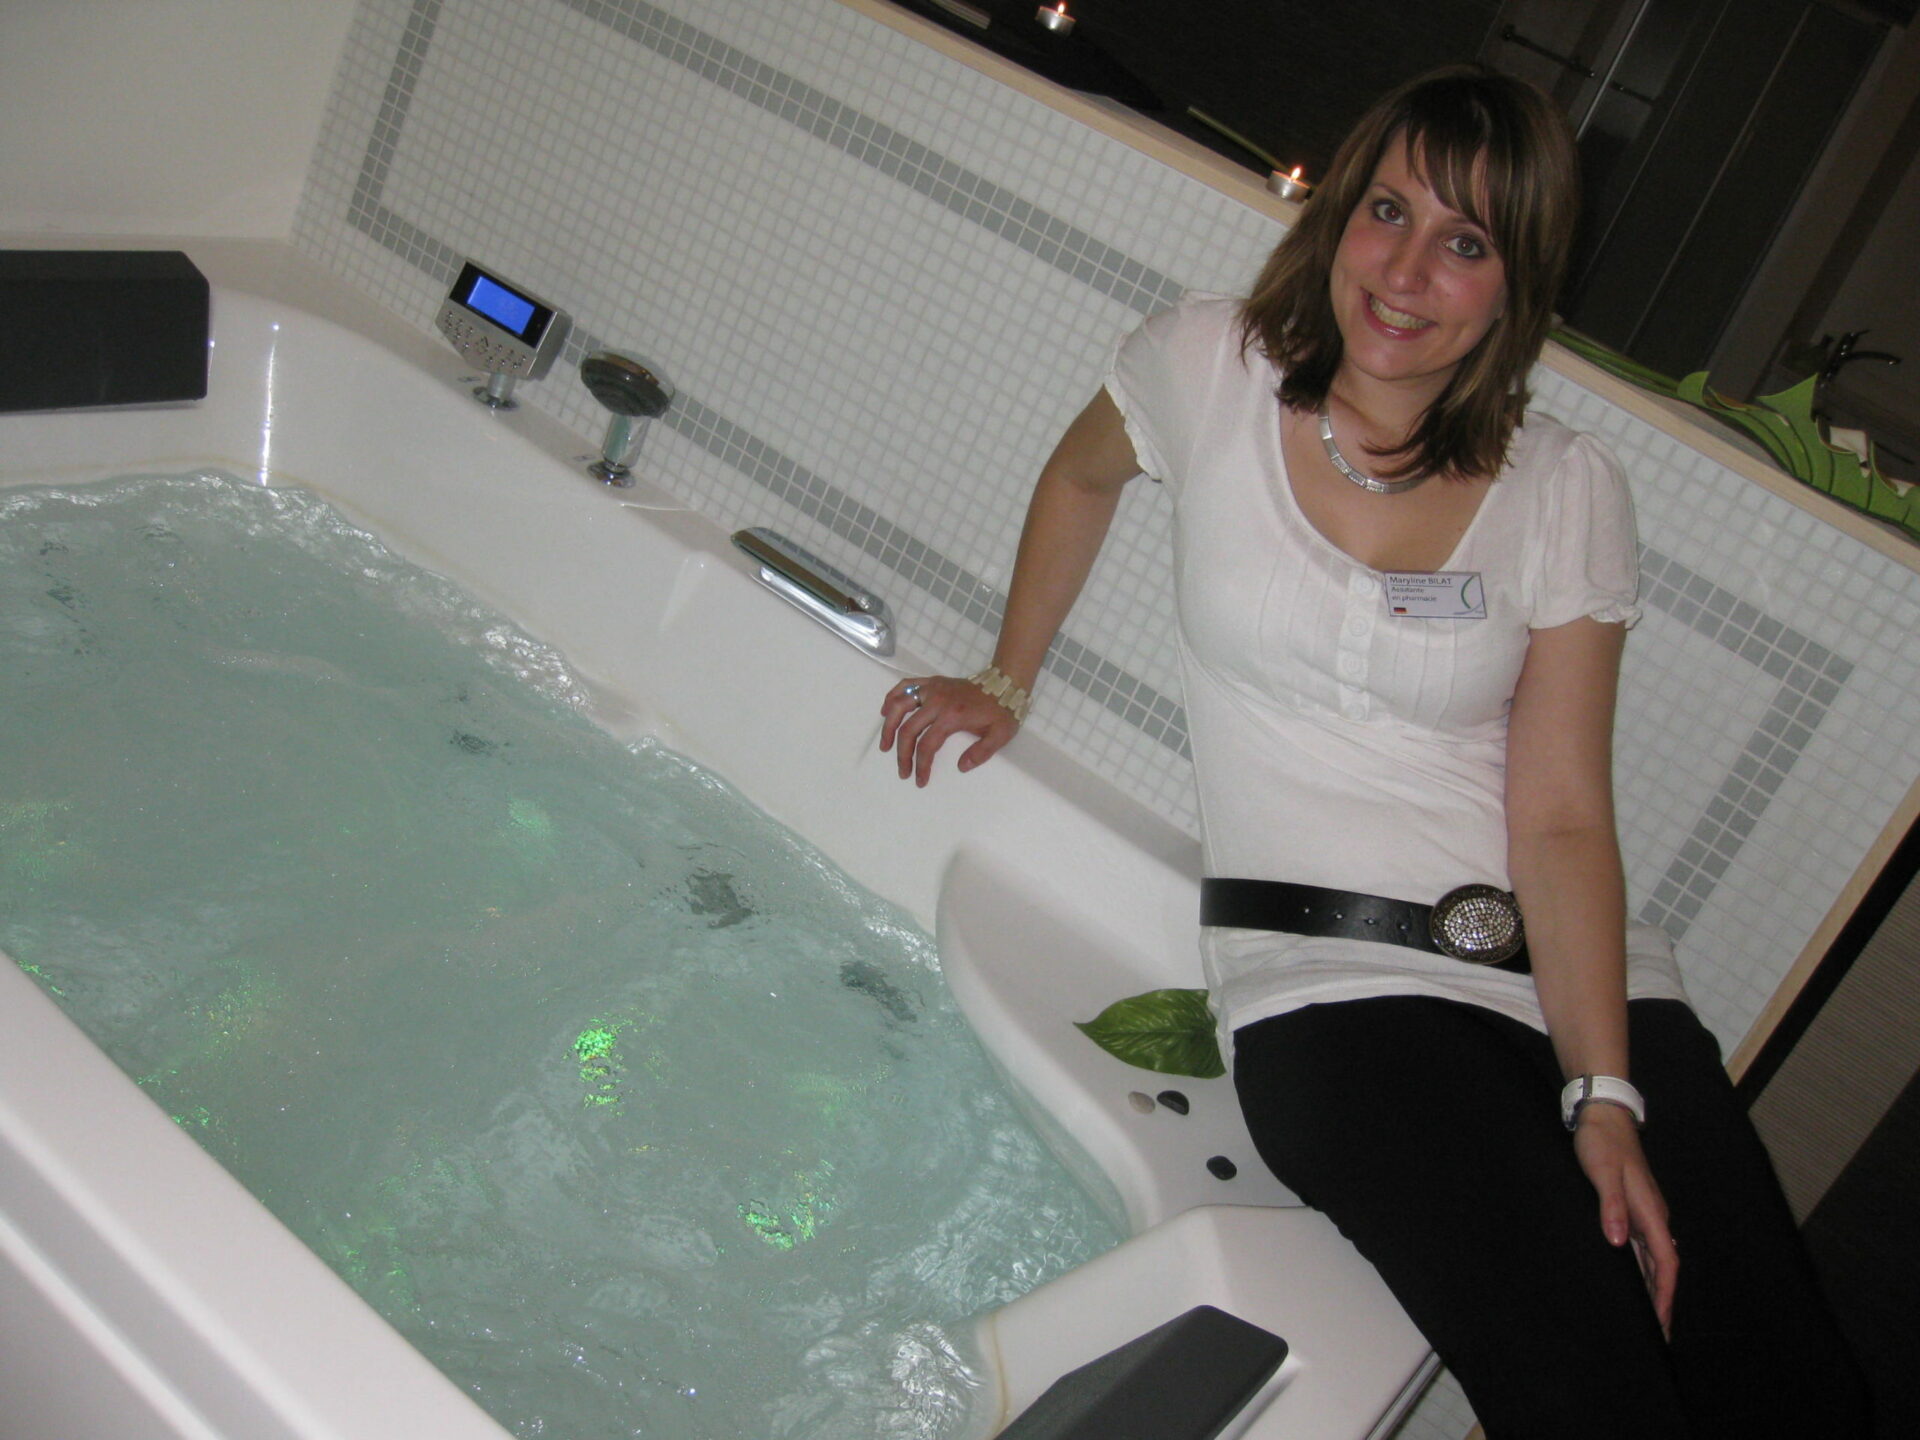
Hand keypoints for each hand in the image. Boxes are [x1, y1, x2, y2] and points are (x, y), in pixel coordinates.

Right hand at [879, 675, 1019, 785]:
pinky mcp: (931, 682)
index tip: (920, 780)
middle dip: (902, 754)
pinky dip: (892, 697)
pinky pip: (905, 685)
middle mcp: (937, 701)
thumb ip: (981, 753)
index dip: (921, 765)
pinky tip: (885, 711)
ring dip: (888, 726)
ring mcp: (932, 688)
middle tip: (903, 771)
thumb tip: (961, 767)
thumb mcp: (999, 735)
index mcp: (953, 716)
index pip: (927, 744)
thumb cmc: (1002, 711)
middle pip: (909, 729)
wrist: (1004, 684)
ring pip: (899, 705)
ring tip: (885, 745)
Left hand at [1573, 1102, 1677, 1336]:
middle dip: (1663, 1299)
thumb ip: (1611, 1206)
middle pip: (1663, 1266)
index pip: (1666, 1261)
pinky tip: (1636, 1279)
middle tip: (1659, 1333)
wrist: (1604, 1115)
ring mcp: (1644, 1212)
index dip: (1665, 1293)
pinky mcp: (1633, 1207)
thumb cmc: (1602, 1142)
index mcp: (1650, 1211)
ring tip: (1651, 1316)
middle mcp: (1653, 1216)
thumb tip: (1619, 1242)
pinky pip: (1643, 1246)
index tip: (1663, 1321)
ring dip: (1655, 1286)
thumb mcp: (1602, 1172)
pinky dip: (1643, 1268)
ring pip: (1654, 1258)